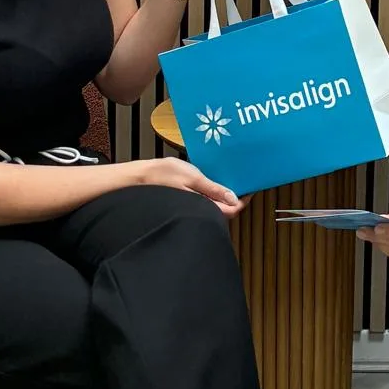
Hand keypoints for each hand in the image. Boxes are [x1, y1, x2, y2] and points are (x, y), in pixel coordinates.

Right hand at [129, 157, 247, 215]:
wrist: (138, 178)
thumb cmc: (162, 176)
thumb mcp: (192, 177)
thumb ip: (213, 188)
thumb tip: (234, 198)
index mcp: (204, 207)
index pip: (233, 210)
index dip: (243, 199)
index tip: (250, 187)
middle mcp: (199, 211)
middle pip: (225, 209)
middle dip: (236, 197)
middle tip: (242, 180)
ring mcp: (193, 207)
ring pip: (215, 205)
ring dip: (224, 194)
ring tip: (229, 177)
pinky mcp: (187, 202)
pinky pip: (205, 200)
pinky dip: (212, 192)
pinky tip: (212, 180)